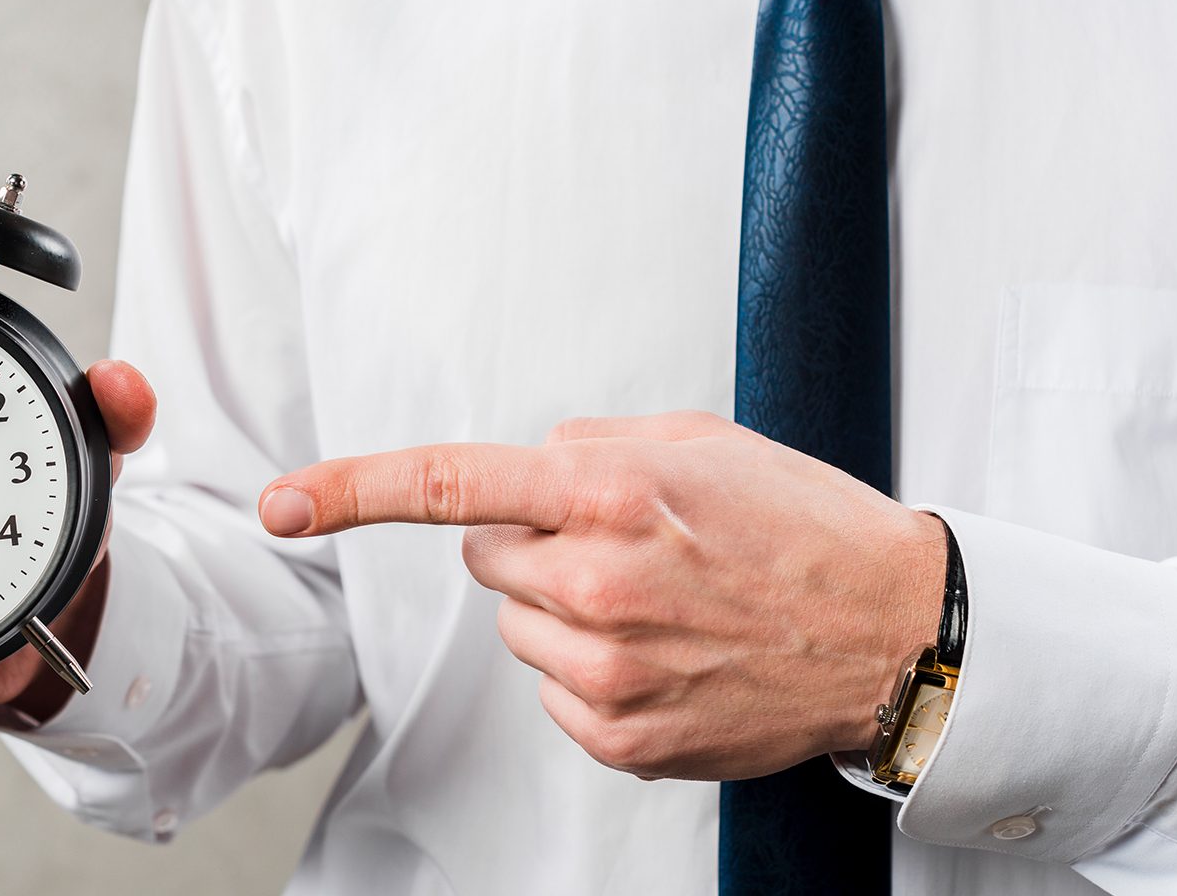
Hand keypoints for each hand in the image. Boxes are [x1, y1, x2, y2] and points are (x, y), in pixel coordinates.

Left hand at [257, 411, 947, 780]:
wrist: (894, 634)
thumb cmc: (801, 528)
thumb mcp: (698, 441)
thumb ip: (587, 446)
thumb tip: (522, 470)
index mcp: (608, 492)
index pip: (447, 486)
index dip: (349, 491)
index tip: (283, 505)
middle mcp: (595, 583)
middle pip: (485, 559)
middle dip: (534, 545)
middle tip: (627, 545)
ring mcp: (605, 670)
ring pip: (518, 627)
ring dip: (564, 611)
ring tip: (663, 603)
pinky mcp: (621, 736)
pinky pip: (554, 690)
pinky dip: (593, 671)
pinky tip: (669, 653)